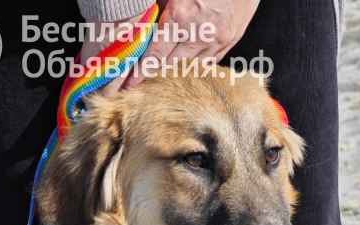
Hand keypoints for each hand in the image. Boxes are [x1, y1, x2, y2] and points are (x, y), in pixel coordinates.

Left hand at [126, 0, 260, 85]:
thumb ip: (159, 5)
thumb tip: (143, 24)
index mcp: (181, 16)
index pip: (155, 54)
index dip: (141, 70)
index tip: (130, 82)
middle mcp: (199, 33)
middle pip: (171, 63)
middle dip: (155, 70)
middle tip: (141, 76)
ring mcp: (217, 40)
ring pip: (190, 64)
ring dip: (175, 67)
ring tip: (163, 70)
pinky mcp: (230, 40)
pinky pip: (208, 60)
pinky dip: (195, 62)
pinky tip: (186, 62)